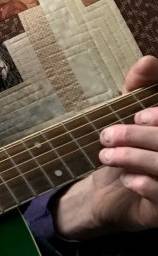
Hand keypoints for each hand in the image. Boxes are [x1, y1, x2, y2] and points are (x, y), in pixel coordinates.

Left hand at [54, 55, 157, 238]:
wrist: (109, 195)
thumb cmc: (126, 149)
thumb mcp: (129, 114)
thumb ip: (139, 88)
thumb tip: (147, 60)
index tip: (139, 115)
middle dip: (140, 137)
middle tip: (108, 136)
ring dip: (135, 158)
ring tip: (108, 155)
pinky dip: (145, 184)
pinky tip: (127, 179)